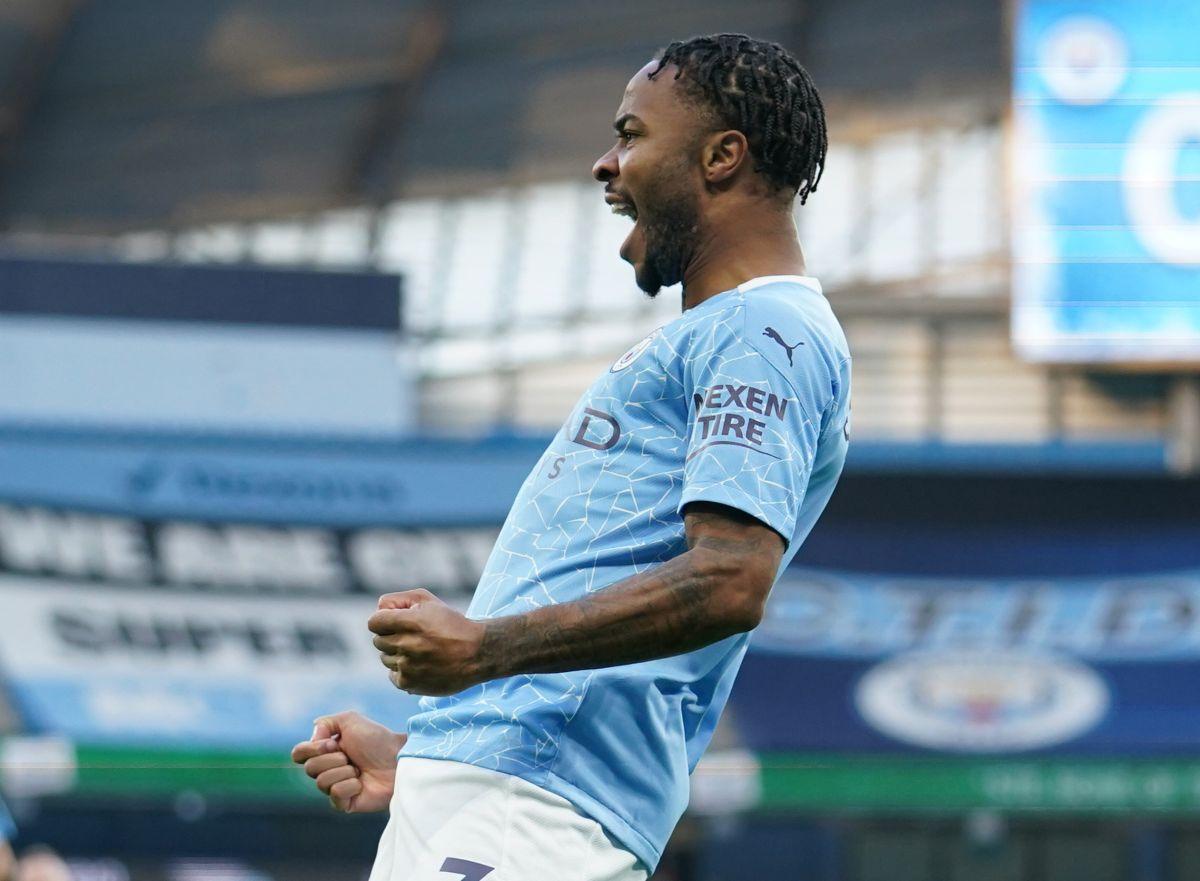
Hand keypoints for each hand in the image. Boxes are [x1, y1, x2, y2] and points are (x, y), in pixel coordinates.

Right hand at [289, 711, 405, 812]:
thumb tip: (312, 741)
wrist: (398, 757)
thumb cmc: (377, 739)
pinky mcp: (345, 803)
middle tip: (350, 756)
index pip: (298, 754)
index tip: (332, 743)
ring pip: (321, 782)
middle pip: (309, 769)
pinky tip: (361, 783)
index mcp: (325, 751)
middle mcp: (328, 769)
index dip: (311, 749)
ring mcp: (336, 787)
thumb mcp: (350, 720)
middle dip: (332, 759)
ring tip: (358, 770)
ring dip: (343, 771)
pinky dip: (350, 785)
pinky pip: (335, 794)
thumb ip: (325, 724)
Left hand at [369, 589, 487, 696]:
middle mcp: (407, 645)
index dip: (383, 620)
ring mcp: (407, 666)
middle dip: (392, 636)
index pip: (374, 622)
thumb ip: (399, 600)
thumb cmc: (452, 623)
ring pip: (385, 658)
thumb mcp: (429, 600)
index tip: (396, 622)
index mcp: (411, 622)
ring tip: (420, 651)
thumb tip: (379, 608)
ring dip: (397, 654)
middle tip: (412, 636)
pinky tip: (420, 664)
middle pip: (378, 641)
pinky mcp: (409, 684)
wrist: (477, 652)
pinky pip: (392, 675)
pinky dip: (403, 671)